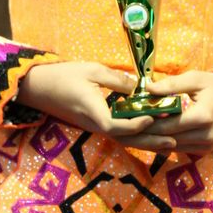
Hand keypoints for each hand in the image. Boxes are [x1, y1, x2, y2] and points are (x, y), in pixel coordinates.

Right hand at [17, 61, 176, 151]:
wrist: (38, 87)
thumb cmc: (64, 76)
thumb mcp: (91, 70)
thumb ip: (116, 78)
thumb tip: (139, 85)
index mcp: (93, 111)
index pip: (115, 126)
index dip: (135, 125)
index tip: (152, 117)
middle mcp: (95, 124)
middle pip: (125, 139)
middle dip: (149, 141)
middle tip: (174, 139)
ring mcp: (94, 127)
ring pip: (123, 139)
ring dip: (146, 142)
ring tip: (169, 142)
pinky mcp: (94, 124)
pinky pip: (118, 134)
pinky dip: (136, 136)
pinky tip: (150, 135)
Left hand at [127, 70, 212, 154]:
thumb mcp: (196, 78)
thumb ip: (172, 85)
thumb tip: (147, 88)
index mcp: (202, 116)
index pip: (166, 124)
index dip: (145, 122)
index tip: (127, 116)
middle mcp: (204, 136)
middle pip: (166, 138)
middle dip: (144, 132)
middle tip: (124, 126)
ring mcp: (205, 147)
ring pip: (171, 147)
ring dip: (152, 140)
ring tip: (131, 130)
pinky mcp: (205, 151)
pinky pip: (179, 149)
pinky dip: (164, 142)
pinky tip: (150, 134)